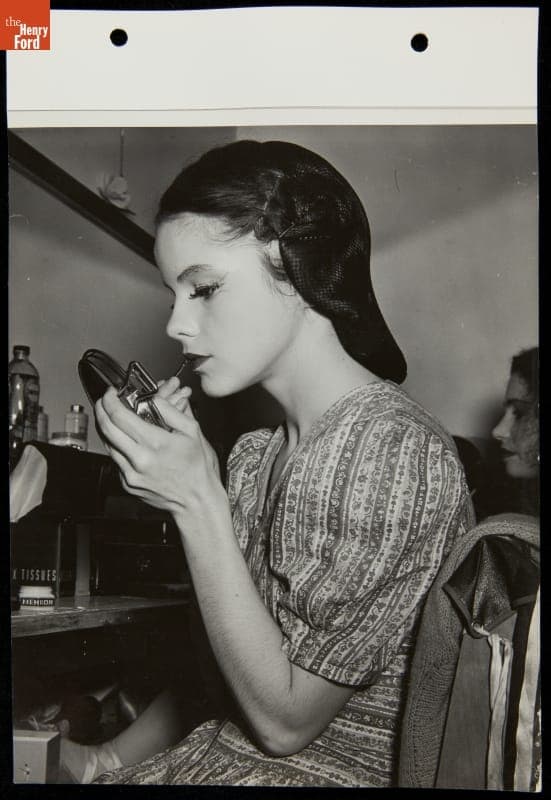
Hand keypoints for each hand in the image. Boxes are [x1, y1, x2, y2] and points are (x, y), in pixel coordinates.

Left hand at [95, 379, 221, 517]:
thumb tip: (153, 398)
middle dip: (101, 410)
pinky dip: (117, 446)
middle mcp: (140, 459)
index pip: (120, 416)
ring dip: (107, 428)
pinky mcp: (128, 484)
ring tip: (113, 418)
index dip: (110, 400)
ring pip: (108, 444)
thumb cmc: (198, 468)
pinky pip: (116, 460)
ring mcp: (131, 474)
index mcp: (155, 443)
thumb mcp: (192, 431)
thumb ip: (170, 410)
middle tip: (104, 401)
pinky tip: (125, 440)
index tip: (111, 393)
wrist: (196, 501)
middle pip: (106, 428)